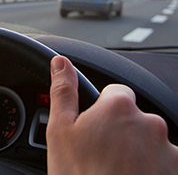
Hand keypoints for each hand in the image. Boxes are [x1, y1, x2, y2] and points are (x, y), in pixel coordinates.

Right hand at [47, 56, 177, 174]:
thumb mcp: (60, 130)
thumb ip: (63, 90)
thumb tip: (60, 62)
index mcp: (120, 107)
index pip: (115, 92)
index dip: (101, 109)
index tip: (93, 129)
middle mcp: (150, 124)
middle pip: (133, 117)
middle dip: (119, 131)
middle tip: (100, 156)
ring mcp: (168, 151)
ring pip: (149, 142)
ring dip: (137, 152)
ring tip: (115, 173)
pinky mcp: (176, 172)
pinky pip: (164, 164)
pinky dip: (152, 171)